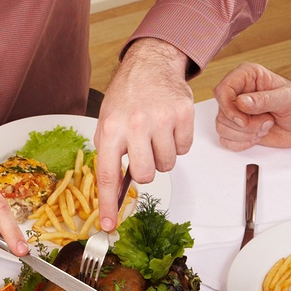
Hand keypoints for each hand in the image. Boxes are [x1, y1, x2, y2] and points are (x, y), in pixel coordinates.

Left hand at [95, 39, 194, 228]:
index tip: (109, 226)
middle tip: (142, 154)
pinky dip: (177, 143)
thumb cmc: (126, 96)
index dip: (108, 204)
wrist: (151, 63)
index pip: (107, 175)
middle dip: (145, 171)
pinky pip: (184, 149)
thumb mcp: (107, 121)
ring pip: (167, 164)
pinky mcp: (183, 114)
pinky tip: (168, 126)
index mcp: (110, 129)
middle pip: (145, 175)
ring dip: (162, 155)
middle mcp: (135, 124)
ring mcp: (161, 119)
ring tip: (155, 134)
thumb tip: (114, 191)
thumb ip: (109, 152)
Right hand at [213, 63, 290, 150]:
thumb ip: (264, 99)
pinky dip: (241, 143)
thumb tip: (242, 102)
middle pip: (222, 113)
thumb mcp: (287, 98)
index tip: (243, 120)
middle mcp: (238, 93)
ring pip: (222, 127)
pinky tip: (257, 137)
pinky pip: (226, 140)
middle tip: (267, 122)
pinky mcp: (237, 128)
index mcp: (247, 77)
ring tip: (265, 127)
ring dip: (245, 134)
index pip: (223, 90)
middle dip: (245, 125)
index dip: (229, 108)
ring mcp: (236, 112)